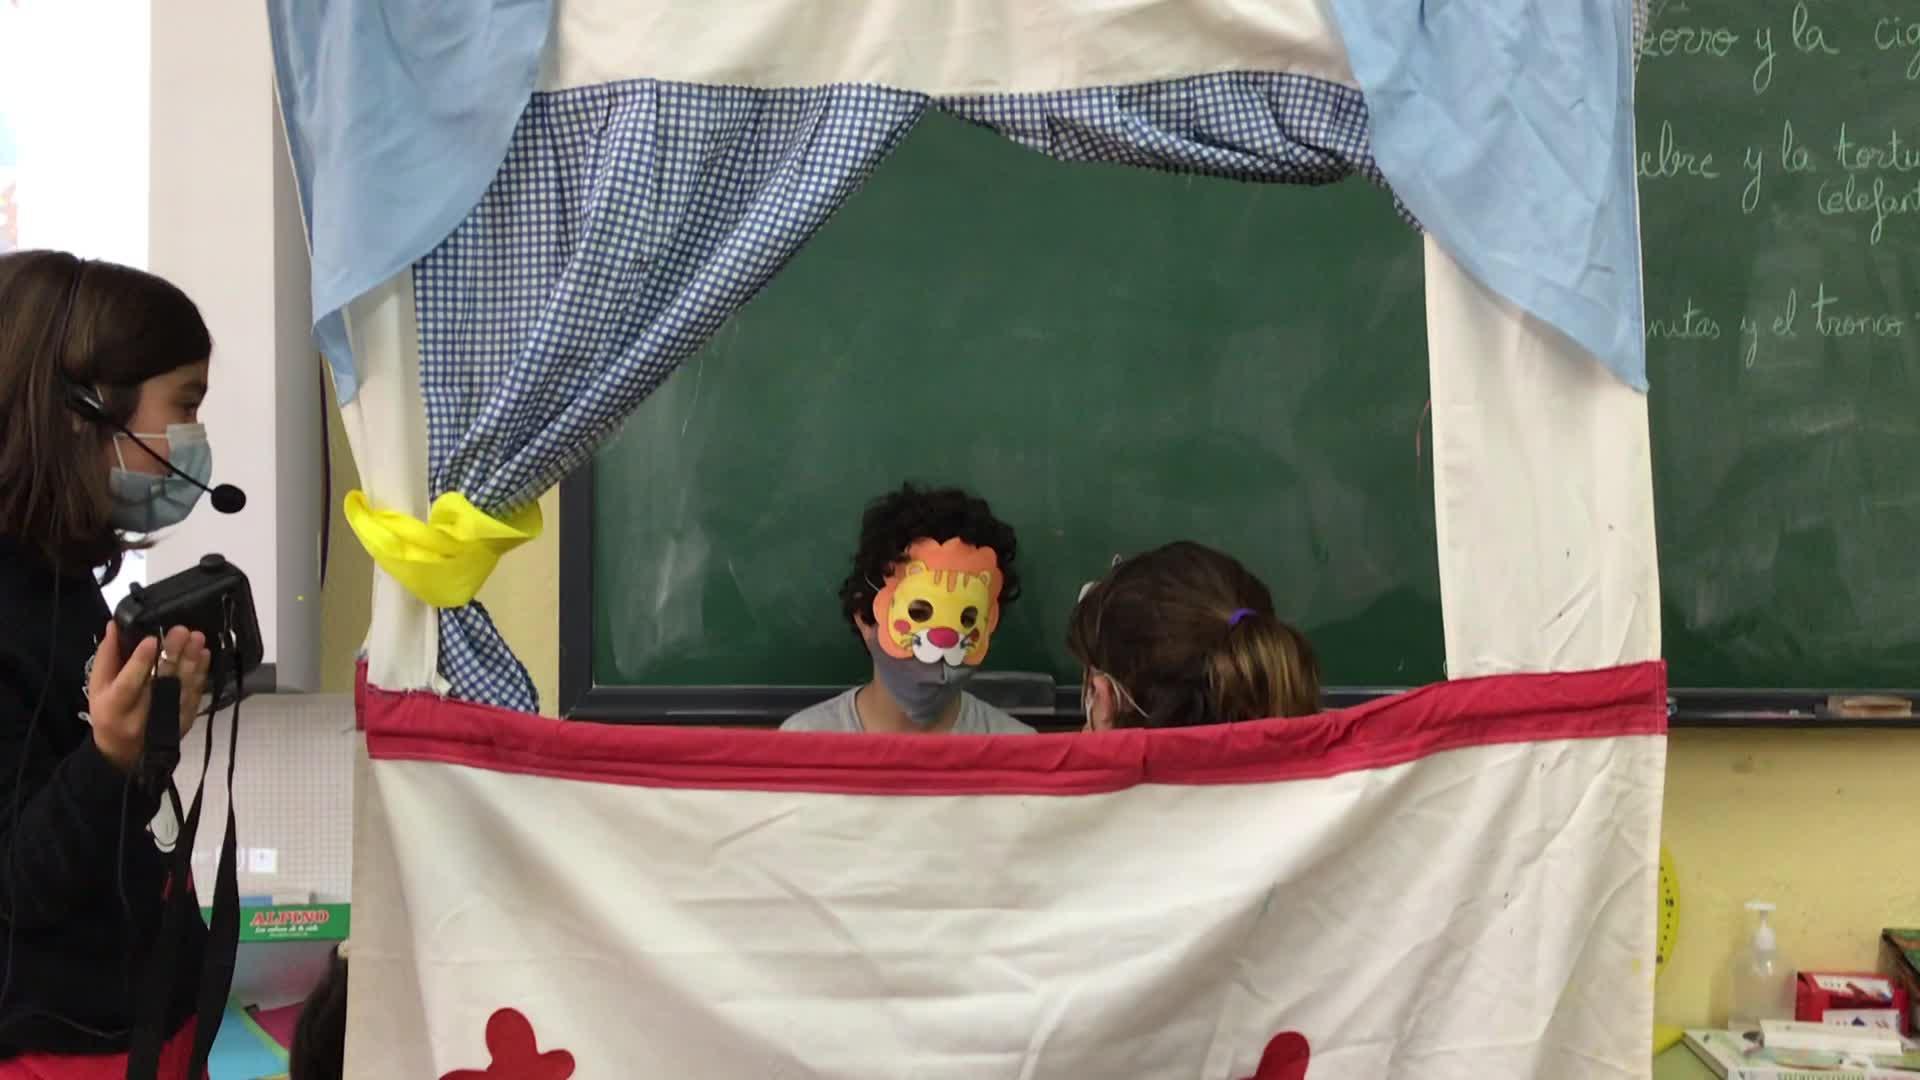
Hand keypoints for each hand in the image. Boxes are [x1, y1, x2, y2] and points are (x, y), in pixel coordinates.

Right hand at [87, 624, 208, 772]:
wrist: (124, 752)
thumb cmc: (109, 713)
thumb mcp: (98, 686)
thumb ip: (107, 656)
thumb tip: (115, 625)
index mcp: (113, 707)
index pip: (128, 684)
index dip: (140, 662)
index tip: (151, 640)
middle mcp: (140, 717)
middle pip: (160, 684)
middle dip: (173, 655)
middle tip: (181, 631)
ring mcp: (164, 722)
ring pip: (182, 689)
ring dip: (192, 662)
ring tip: (196, 639)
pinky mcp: (183, 722)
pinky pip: (194, 697)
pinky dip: (200, 675)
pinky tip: (203, 657)